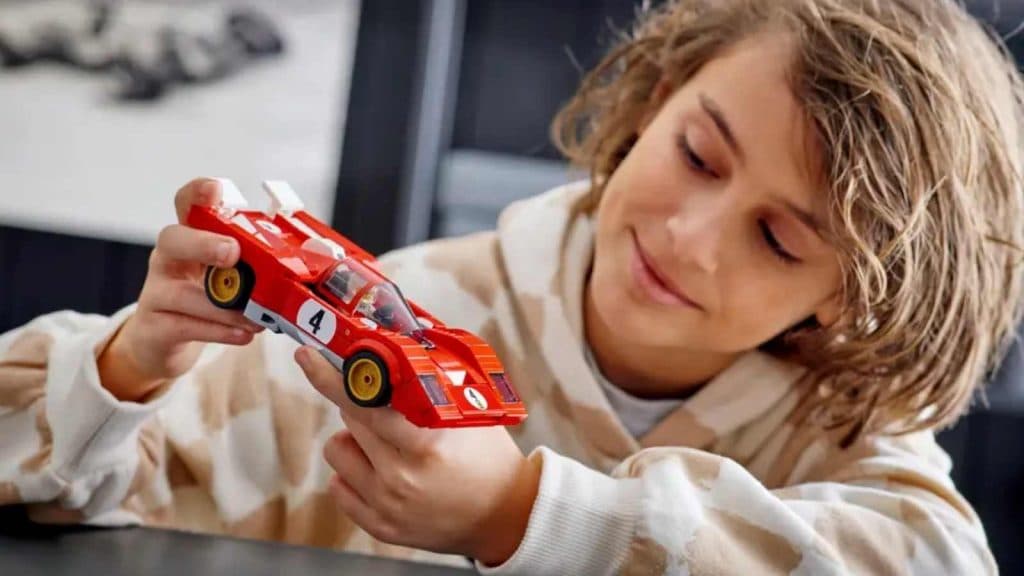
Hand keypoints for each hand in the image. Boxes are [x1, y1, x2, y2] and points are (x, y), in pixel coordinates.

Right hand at [98, 178, 262, 400]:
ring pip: (182, 294)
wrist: (163, 340)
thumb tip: (300, 263)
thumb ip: (253, 265)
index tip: (216, 188)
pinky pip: (185, 327)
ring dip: (224, 307)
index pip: (186, 206)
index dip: (197, 193)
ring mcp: (157, 293)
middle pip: (172, 239)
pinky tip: (243, 335)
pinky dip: (218, 332)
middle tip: (232, 252)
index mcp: (190, 239)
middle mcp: (168, 260)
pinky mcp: (155, 327)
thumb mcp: (226, 275)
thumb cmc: (204, 300)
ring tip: (256, 318)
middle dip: (203, 244)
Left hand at [295, 346, 540, 565]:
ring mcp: (388, 503)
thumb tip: (396, 353)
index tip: (309, 358)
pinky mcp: (381, 525)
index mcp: (426, 443)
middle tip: (389, 408)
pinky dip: (354, 473)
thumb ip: (431, 389)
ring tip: (386, 443)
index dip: (331, 376)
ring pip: (337, 450)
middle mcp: (401, 475)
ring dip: (354, 439)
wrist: (506, 516)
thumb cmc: (491, 461)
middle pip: (349, 419)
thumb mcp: (470, 416)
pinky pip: (340, 486)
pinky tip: (382, 470)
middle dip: (363, 404)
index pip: (363, 401)